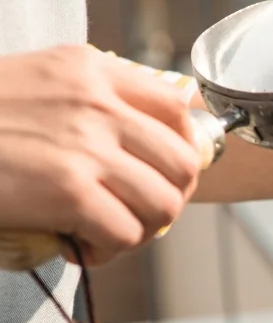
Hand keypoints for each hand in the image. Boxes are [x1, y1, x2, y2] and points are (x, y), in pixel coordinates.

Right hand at [0, 45, 200, 264]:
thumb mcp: (38, 82)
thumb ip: (92, 99)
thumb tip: (149, 138)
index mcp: (91, 71)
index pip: (178, 111)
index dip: (181, 151)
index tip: (161, 173)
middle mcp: (96, 104)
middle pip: (183, 163)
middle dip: (169, 197)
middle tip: (138, 212)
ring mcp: (86, 147)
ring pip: (163, 203)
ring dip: (142, 228)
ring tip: (109, 232)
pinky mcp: (70, 192)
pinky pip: (127, 233)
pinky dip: (111, 251)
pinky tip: (83, 246)